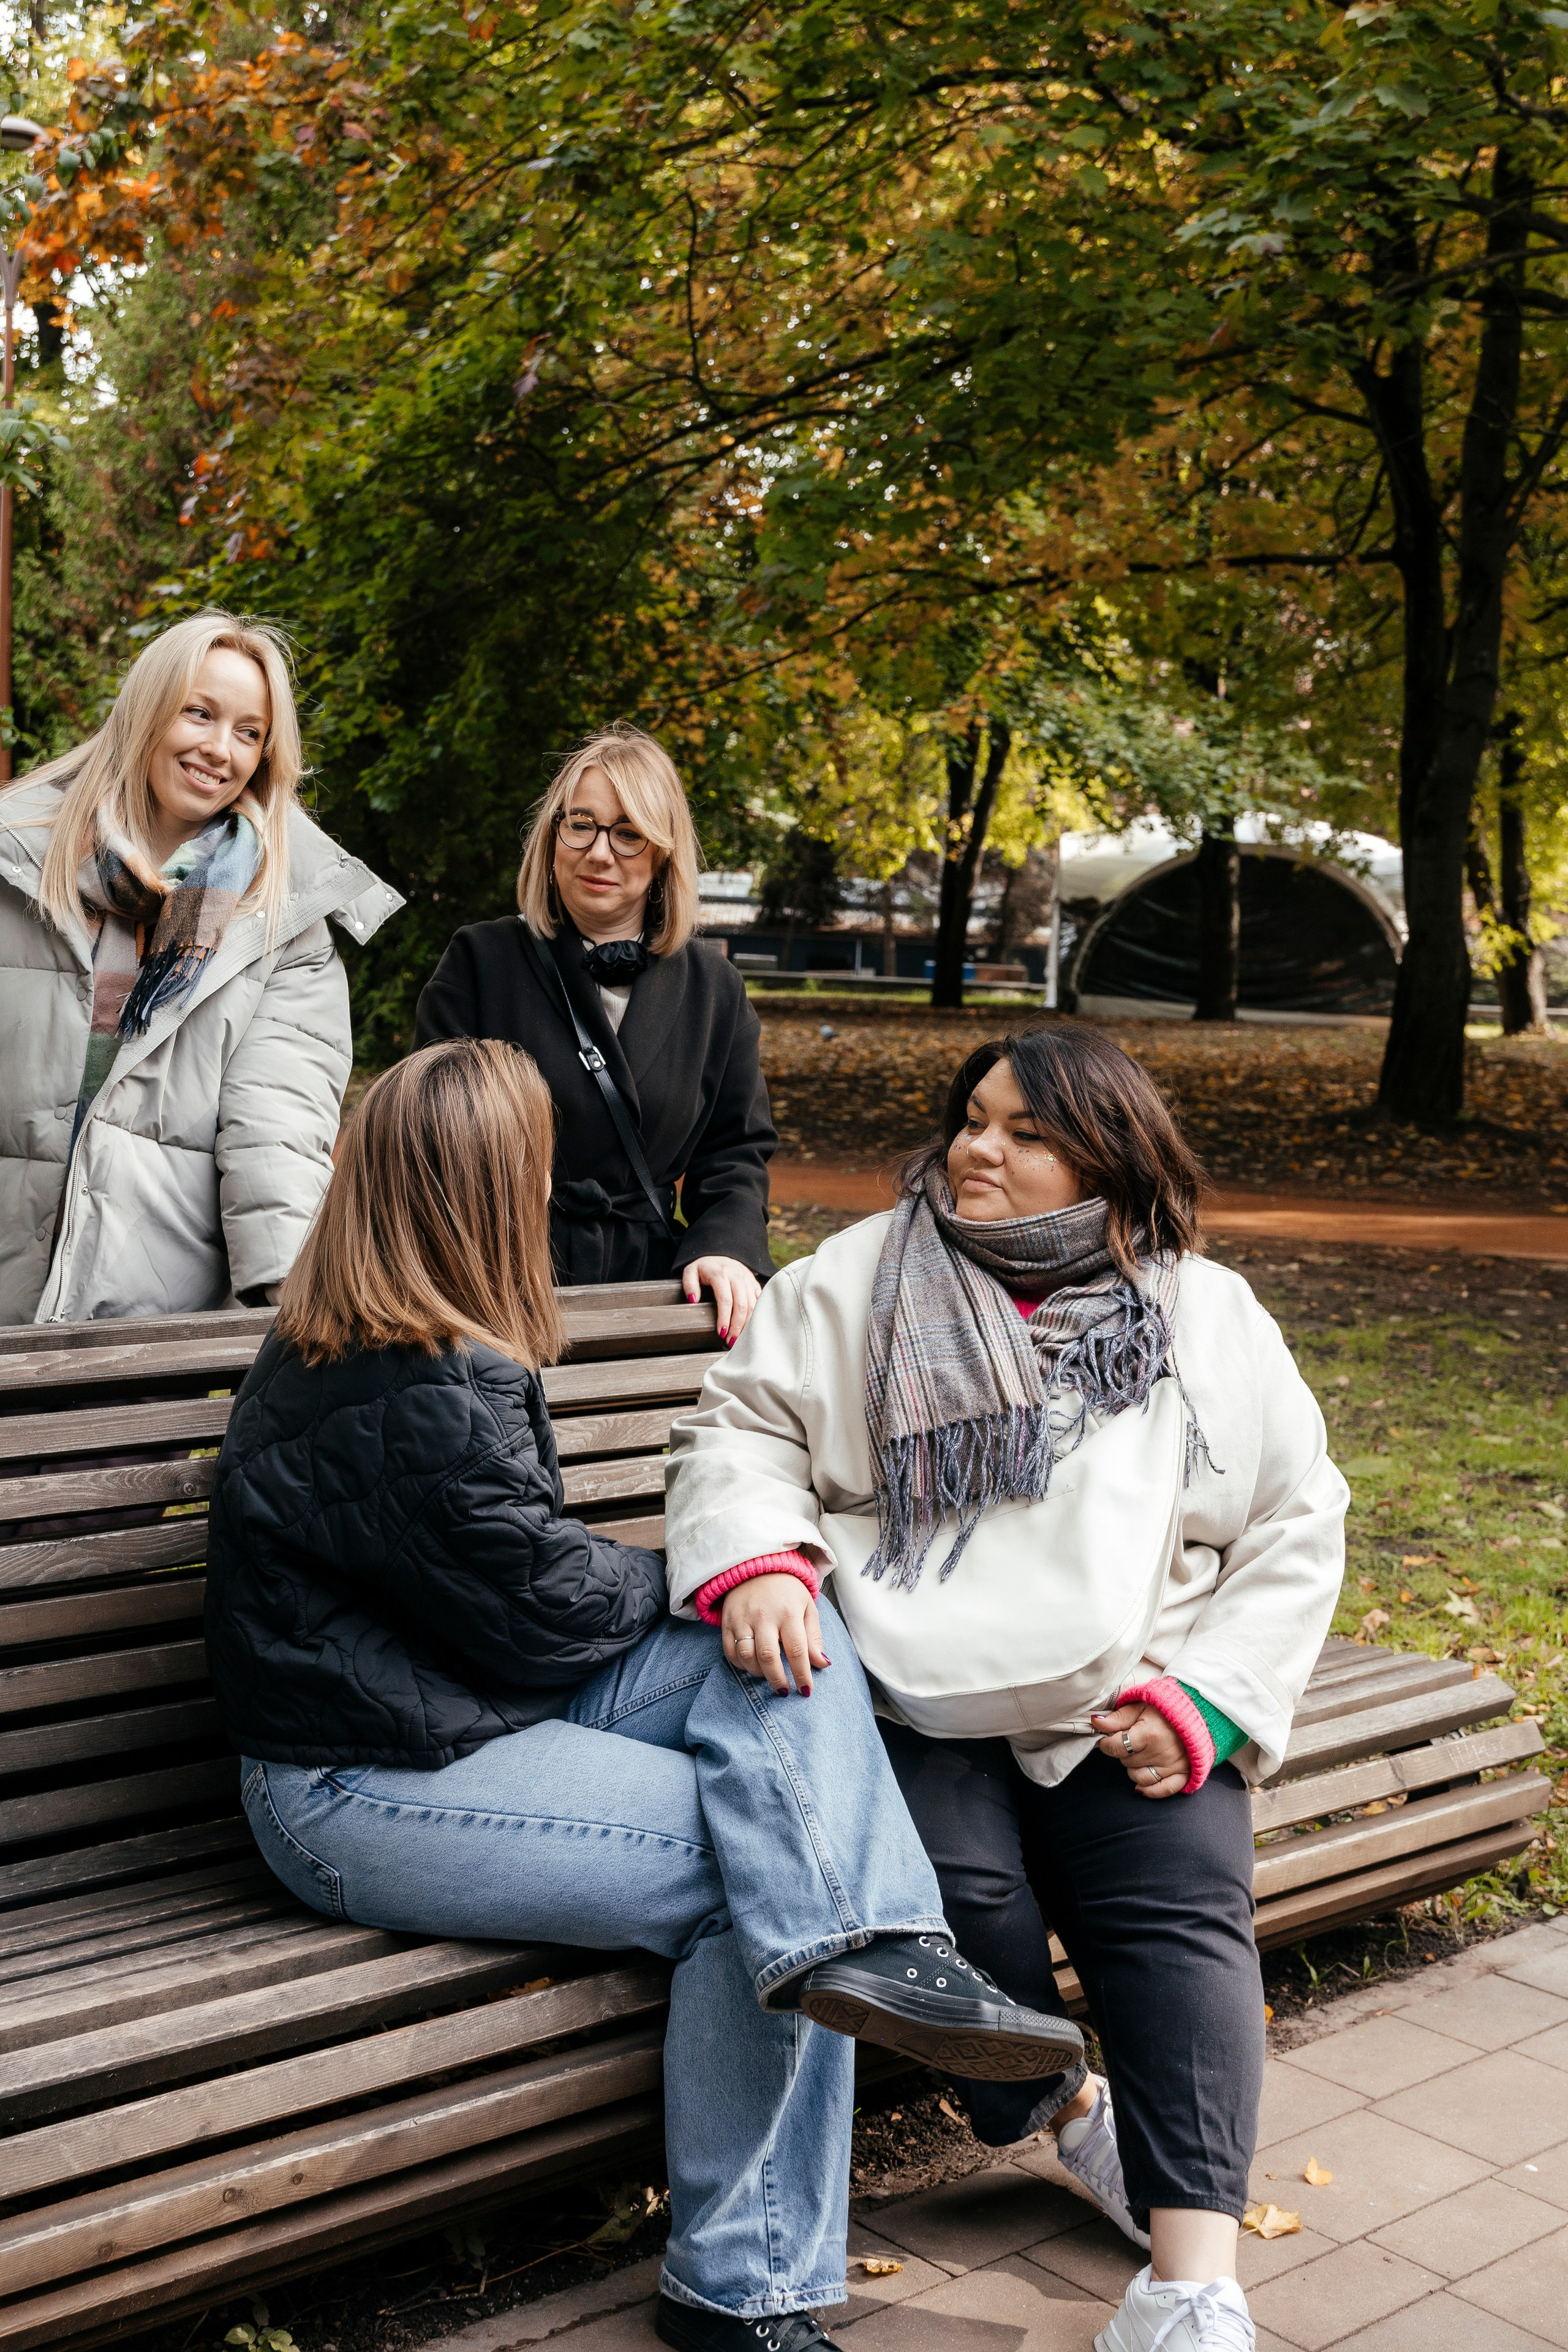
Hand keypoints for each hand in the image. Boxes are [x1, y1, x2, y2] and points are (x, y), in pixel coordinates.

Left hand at [683, 1255, 761, 1344]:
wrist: (721, 1252)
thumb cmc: (704, 1267)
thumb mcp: (691, 1271)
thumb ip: (689, 1284)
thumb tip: (693, 1300)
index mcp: (721, 1274)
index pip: (725, 1300)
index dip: (724, 1318)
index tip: (721, 1333)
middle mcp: (737, 1276)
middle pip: (741, 1305)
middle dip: (737, 1326)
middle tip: (730, 1341)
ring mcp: (748, 1280)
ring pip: (753, 1305)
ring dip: (747, 1324)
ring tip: (740, 1338)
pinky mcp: (754, 1284)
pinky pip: (760, 1301)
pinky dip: (757, 1315)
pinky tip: (751, 1327)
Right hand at [721, 1572, 829, 1695]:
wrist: (756, 1567)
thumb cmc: (787, 1591)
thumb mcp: (807, 1607)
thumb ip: (814, 1637)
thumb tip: (822, 1664)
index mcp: (789, 1612)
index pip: (797, 1650)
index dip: (802, 1674)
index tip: (805, 1690)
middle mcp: (764, 1616)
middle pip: (769, 1657)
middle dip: (777, 1680)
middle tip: (783, 1691)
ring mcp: (742, 1618)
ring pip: (747, 1656)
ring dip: (758, 1673)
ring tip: (768, 1675)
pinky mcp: (727, 1621)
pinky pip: (730, 1651)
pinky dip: (740, 1664)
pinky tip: (751, 1665)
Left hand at [1090, 1700, 1187, 1799]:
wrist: (1199, 1712)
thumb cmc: (1167, 1707)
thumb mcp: (1140, 1706)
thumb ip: (1118, 1717)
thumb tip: (1095, 1722)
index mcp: (1149, 1733)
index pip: (1116, 1747)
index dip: (1107, 1743)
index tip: (1107, 1739)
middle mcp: (1162, 1753)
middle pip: (1126, 1762)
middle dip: (1123, 1752)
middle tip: (1130, 1742)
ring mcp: (1173, 1766)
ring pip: (1139, 1778)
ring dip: (1134, 1768)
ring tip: (1138, 1755)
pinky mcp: (1184, 1773)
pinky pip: (1163, 1790)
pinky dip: (1150, 1790)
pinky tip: (1141, 1784)